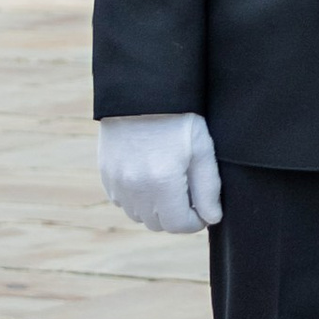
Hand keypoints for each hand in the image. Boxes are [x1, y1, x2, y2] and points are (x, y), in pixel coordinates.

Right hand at [97, 112, 220, 234]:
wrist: (141, 93)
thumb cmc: (178, 118)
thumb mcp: (202, 148)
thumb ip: (208, 188)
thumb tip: (212, 218)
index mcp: (163, 182)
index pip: (180, 225)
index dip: (197, 221)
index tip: (204, 209)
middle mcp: (136, 188)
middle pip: (159, 224)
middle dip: (177, 215)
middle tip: (189, 195)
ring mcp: (117, 183)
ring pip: (139, 216)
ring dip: (156, 209)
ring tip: (170, 184)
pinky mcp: (106, 175)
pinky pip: (123, 202)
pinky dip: (137, 198)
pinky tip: (149, 177)